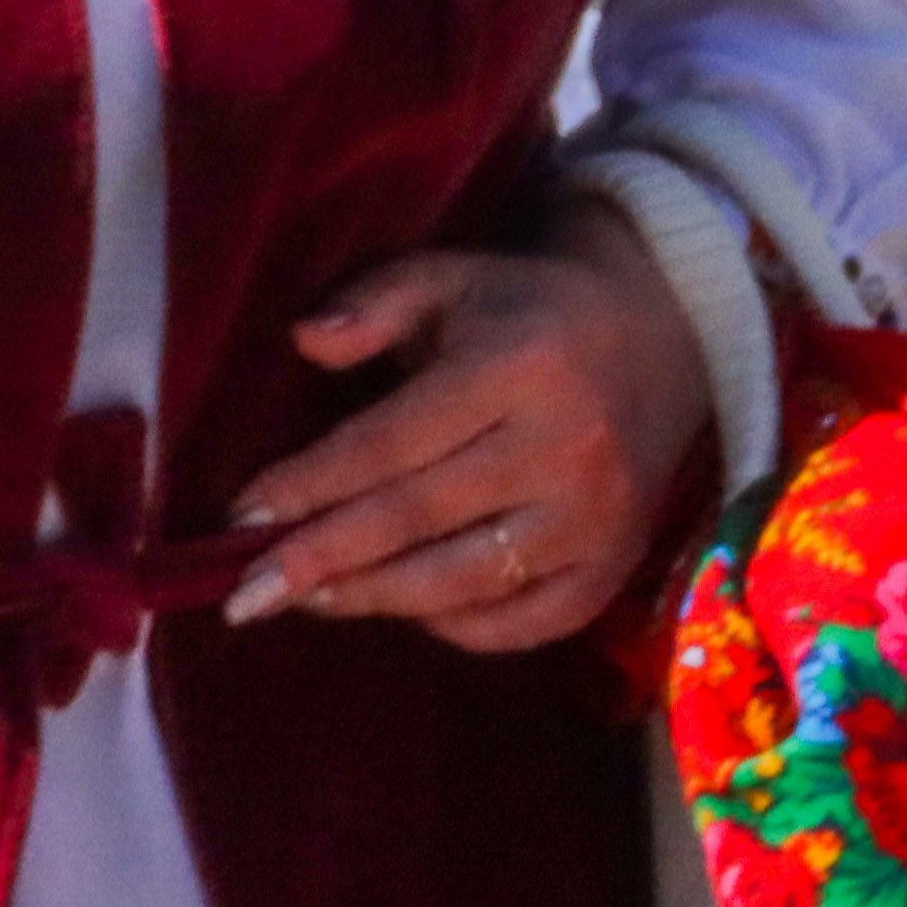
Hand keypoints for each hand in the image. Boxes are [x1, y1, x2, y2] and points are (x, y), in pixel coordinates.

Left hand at [228, 209, 712, 650]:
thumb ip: (375, 304)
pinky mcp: (614, 567)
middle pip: (418, 519)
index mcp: (518, 367)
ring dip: (374, 597)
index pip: (391, 441)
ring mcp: (596, 519)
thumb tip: (304, 342)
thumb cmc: (529, 311)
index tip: (242, 516)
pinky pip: (525, 623)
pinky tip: (401, 609)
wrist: (664, 336)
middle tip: (247, 592)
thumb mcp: (452, 279)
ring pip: (465, 581)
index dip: (311, 483)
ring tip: (306, 598)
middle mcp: (564, 448)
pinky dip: (456, 627)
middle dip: (322, 558)